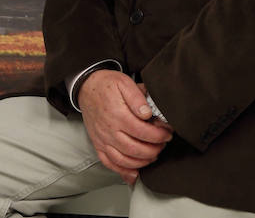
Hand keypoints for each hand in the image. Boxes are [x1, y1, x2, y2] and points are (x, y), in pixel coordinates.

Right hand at [78, 70, 172, 184]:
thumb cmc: (107, 85)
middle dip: (154, 150)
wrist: (87, 87)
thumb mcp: (124, 82)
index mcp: (118, 114)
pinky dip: (122, 171)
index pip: (143, 132)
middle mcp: (109, 129)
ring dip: (142, 161)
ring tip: (152, 154)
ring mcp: (102, 139)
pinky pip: (109, 163)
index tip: (167, 133)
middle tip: (162, 144)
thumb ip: (137, 97)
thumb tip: (147, 113)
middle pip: (135, 149)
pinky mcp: (98, 144)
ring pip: (124, 159)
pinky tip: (134, 172)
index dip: (159, 136)